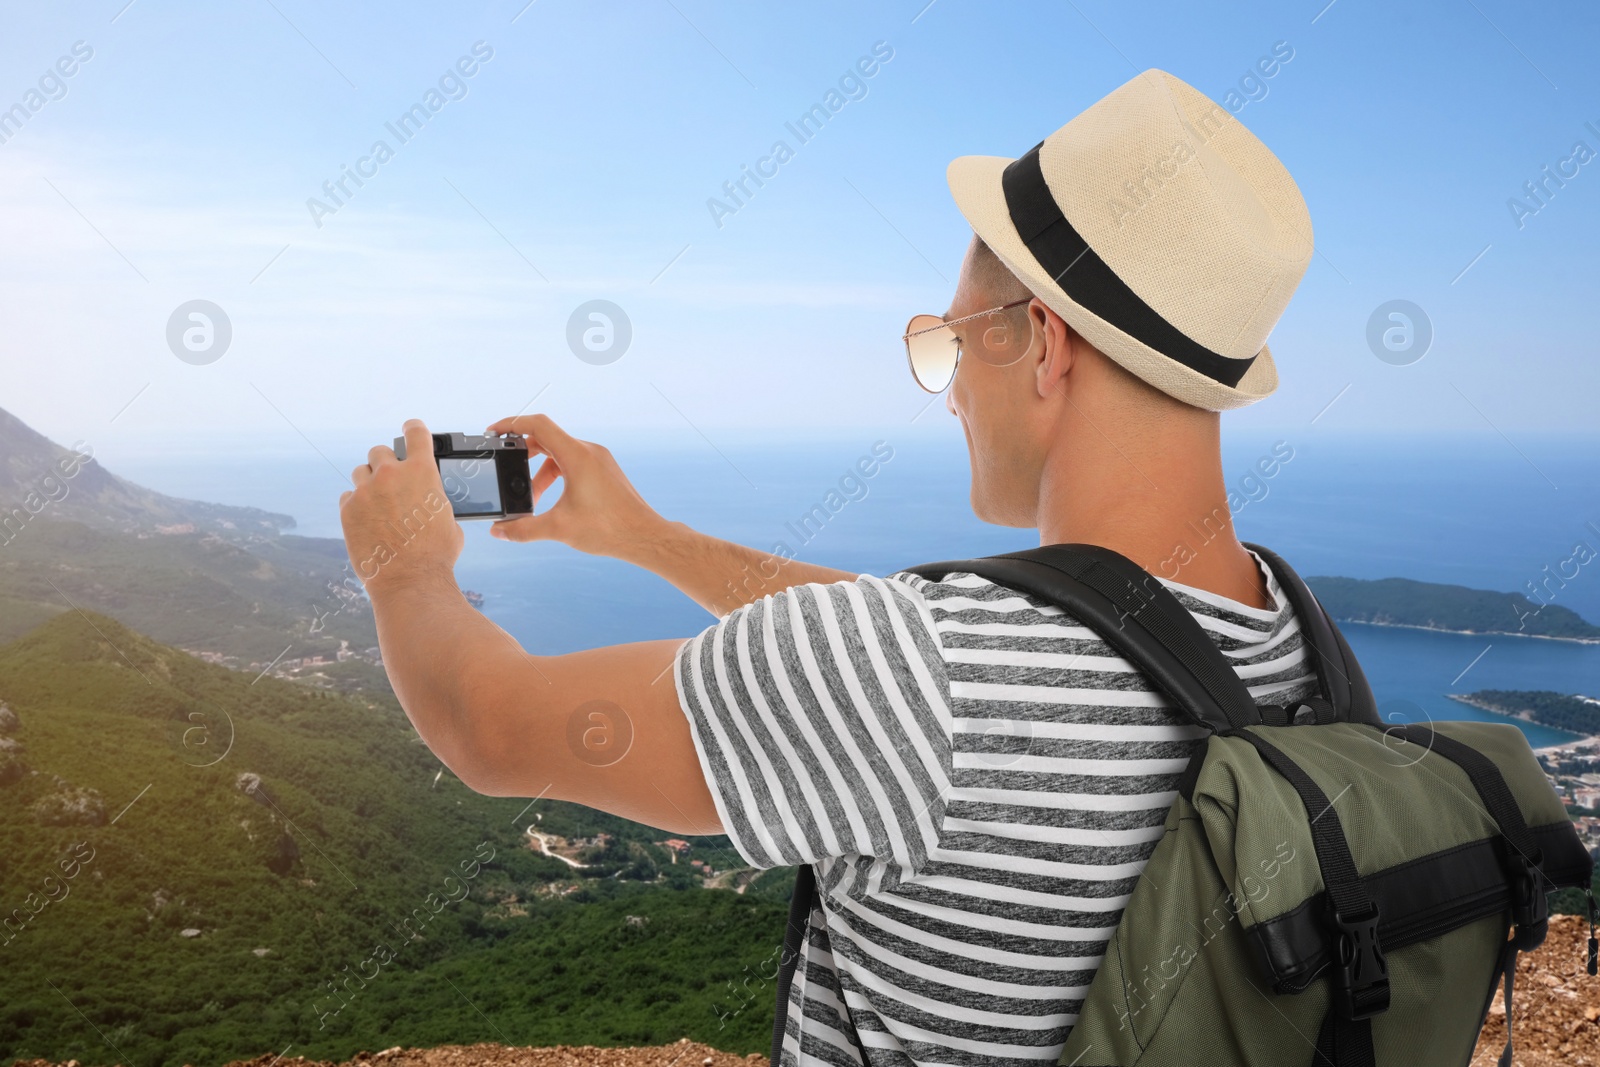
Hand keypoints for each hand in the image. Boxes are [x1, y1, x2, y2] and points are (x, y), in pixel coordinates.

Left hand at [340, 419, 463, 589]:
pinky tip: (367, 521)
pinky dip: (356, 505)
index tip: (410, 428)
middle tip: (391, 480)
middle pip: (380, 451)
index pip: (416, 433)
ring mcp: (366, 491)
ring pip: (361, 471)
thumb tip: (429, 500)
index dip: (413, 428)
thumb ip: (434, 498)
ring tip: (377, 503)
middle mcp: (392, 474)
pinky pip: (348, 496)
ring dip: (369, 482)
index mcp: (422, 471)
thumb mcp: (447, 518)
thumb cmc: (436, 554)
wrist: (410, 580)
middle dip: (386, 463)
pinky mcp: (348, 509)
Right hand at [483, 413, 665, 559]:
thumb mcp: (558, 529)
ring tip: (532, 499)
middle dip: (523, 454)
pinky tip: (552, 499)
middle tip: (507, 469)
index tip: (494, 431)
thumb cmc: (609, 529)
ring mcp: (599, 460)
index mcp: (577, 455)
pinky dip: (557, 475)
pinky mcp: (605, 471)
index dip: (512, 424)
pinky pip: (574, 463)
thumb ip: (523, 529)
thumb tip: (498, 532)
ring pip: (560, 454)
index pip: (538, 425)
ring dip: (541, 472)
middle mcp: (590, 451)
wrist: (644, 536)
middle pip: (548, 439)